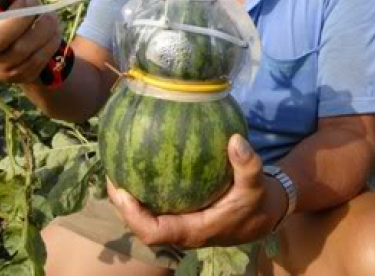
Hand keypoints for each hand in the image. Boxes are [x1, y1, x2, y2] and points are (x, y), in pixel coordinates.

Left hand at [107, 134, 286, 248]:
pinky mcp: (182, 214)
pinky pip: (155, 206)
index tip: (122, 193)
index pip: (155, 233)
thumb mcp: (256, 184)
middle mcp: (182, 231)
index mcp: (194, 230)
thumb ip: (247, 165)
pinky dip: (143, 191)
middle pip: (142, 226)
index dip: (134, 217)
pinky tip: (136, 165)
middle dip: (123, 206)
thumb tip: (235, 140)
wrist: (264, 214)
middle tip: (111, 176)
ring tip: (115, 170)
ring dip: (129, 199)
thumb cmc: (256, 201)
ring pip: (146, 218)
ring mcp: (180, 224)